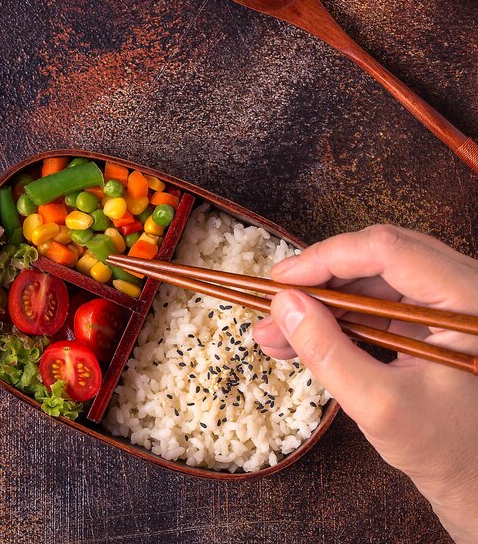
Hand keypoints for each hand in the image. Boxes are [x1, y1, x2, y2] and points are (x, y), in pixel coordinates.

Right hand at [253, 225, 477, 543]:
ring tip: (273, 332)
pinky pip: (369, 303)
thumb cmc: (447, 450)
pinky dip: (331, 320)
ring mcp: (442, 302)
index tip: (280, 280)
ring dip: (317, 304)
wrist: (475, 479)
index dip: (326, 258)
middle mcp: (460, 289)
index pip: (388, 251)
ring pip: (366, 281)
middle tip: (274, 302)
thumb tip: (283, 304)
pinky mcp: (423, 318)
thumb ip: (327, 352)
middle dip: (316, 281)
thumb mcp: (379, 405)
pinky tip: (295, 340)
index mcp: (468, 300)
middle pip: (374, 258)